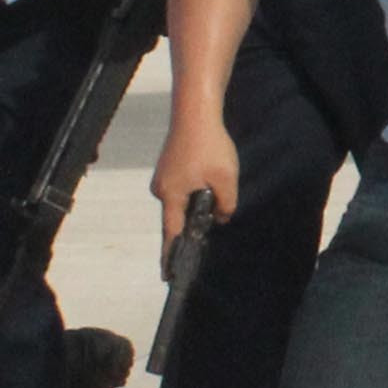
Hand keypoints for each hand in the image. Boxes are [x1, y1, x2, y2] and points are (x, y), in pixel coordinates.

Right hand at [153, 111, 240, 249]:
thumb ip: (226, 205)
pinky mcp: (169, 166)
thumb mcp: (226, 179)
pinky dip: (193, 190)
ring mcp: (163, 176)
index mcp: (171, 195)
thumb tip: (221, 218)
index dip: (171, 256)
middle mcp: (161, 188)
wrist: (195, 111)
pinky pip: (181, 187)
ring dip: (196, 203)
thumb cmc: (209, 145)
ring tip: (215, 190)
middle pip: (177, 217)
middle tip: (211, 221)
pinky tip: (209, 179)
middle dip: (193, 223)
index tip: (168, 276)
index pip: (171, 234)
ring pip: (181, 200)